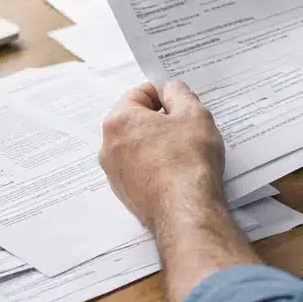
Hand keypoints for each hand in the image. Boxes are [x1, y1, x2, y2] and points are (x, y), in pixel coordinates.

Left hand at [100, 80, 225, 230]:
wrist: (186, 212)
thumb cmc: (188, 162)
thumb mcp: (194, 114)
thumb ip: (180, 94)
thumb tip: (171, 90)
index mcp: (119, 121)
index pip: (140, 93)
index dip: (164, 96)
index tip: (181, 105)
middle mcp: (108, 147)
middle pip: (136, 121)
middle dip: (160, 121)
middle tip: (187, 128)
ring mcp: (115, 174)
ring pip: (138, 147)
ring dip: (158, 144)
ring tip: (185, 153)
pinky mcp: (125, 194)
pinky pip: (140, 170)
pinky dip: (155, 167)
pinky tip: (177, 173)